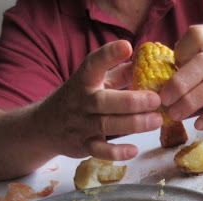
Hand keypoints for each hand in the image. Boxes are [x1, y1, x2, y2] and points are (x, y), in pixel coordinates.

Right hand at [36, 40, 162, 159]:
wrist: (45, 126)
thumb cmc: (80, 98)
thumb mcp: (96, 82)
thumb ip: (120, 74)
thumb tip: (148, 63)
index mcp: (84, 80)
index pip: (93, 64)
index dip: (109, 55)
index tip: (127, 46)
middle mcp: (81, 101)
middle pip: (104, 101)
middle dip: (131, 101)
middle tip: (156, 99)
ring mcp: (81, 124)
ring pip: (106, 124)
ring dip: (133, 124)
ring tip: (156, 121)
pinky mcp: (82, 145)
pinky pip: (98, 150)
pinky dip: (115, 152)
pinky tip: (134, 150)